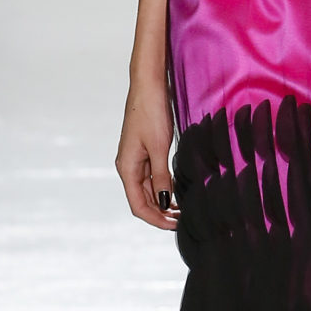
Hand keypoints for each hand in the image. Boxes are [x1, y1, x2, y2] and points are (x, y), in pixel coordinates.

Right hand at [116, 76, 178, 229]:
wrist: (148, 85)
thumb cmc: (151, 112)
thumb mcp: (159, 146)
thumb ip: (161, 175)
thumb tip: (164, 202)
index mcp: (127, 167)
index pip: (138, 205)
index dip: (155, 219)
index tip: (175, 226)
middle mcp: (128, 166)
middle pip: (142, 200)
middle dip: (160, 214)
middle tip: (183, 221)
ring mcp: (136, 159)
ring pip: (148, 189)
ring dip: (163, 202)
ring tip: (183, 210)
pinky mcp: (145, 151)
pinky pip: (153, 176)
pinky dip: (164, 187)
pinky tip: (178, 192)